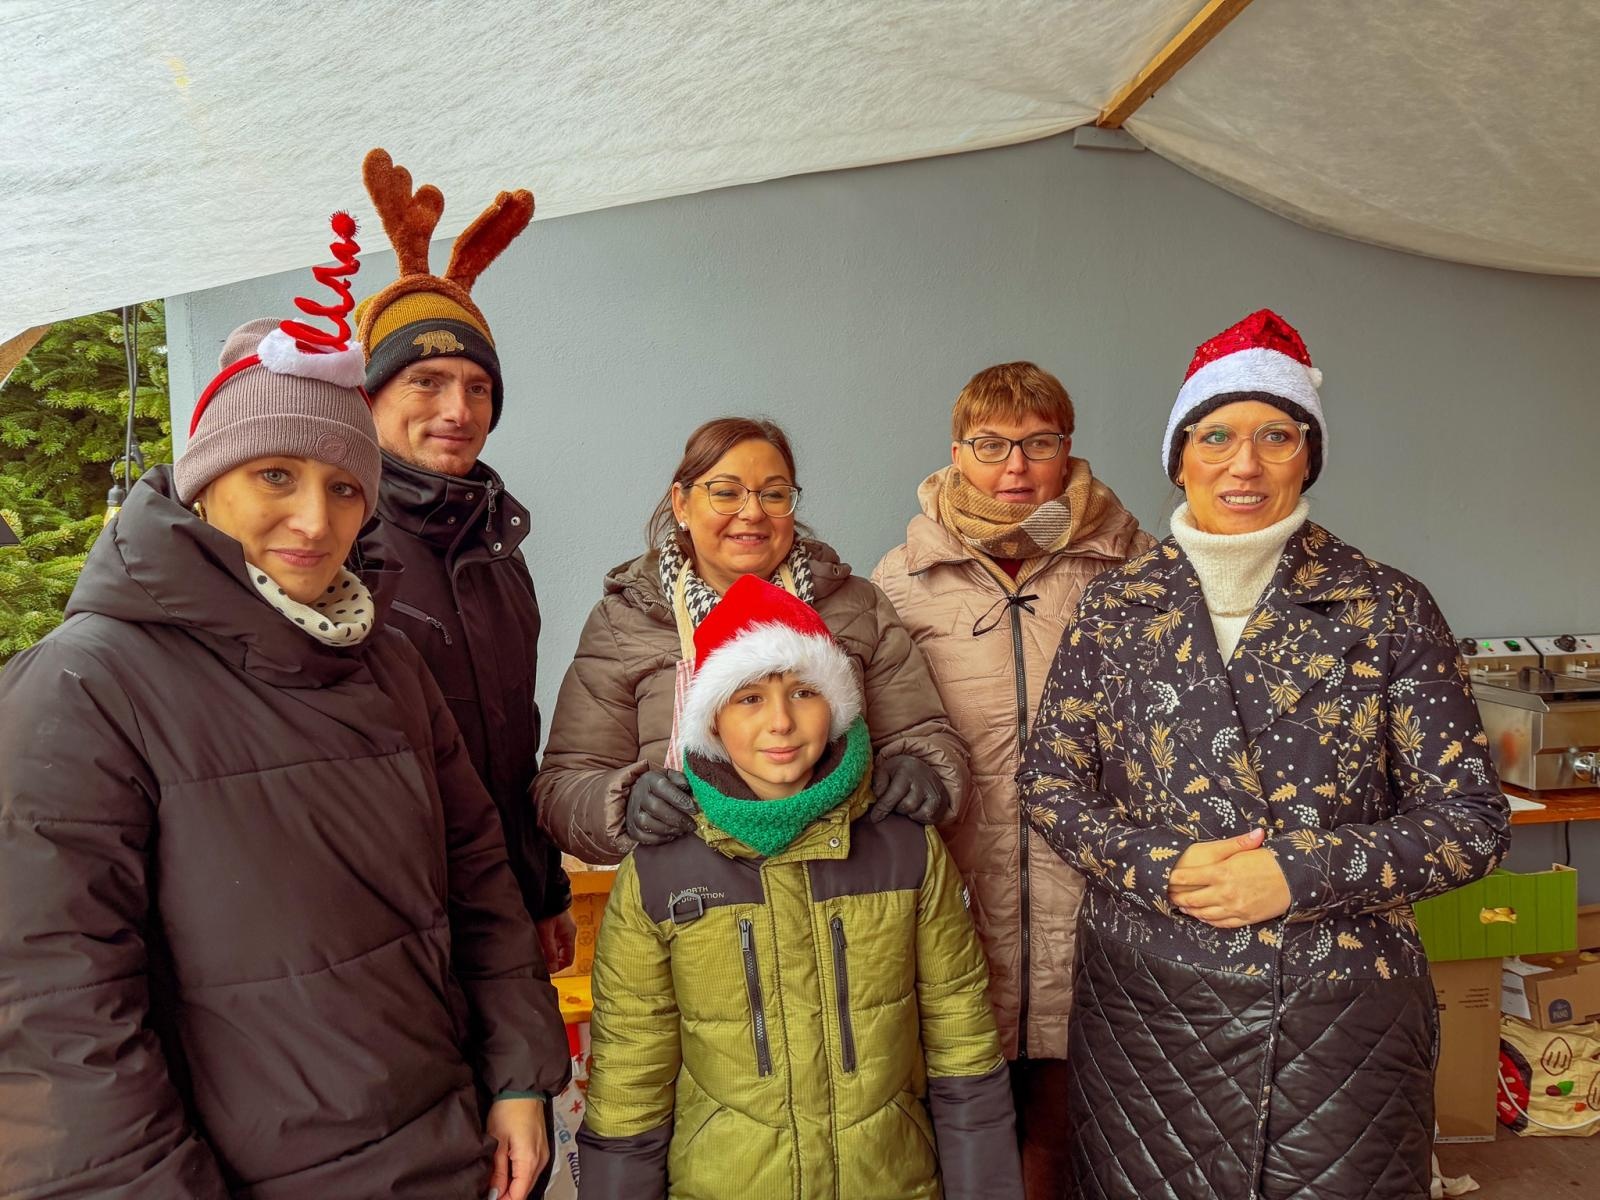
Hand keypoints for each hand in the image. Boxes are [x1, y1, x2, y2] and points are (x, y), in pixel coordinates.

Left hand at [485, 1097, 547, 1199]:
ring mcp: (542, 1155)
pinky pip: (530, 1170)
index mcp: (529, 1161)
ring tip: (494, 1184)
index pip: (518, 1195)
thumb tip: (495, 1193)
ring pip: (527, 1181)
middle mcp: (540, 1161)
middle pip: (524, 1190)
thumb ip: (497, 1172)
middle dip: (507, 1195)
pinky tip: (506, 1172)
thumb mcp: (497, 1143)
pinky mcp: (541, 1149)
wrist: (523, 1090)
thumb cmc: (509, 1110)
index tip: (490, 1199)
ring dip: (512, 1186)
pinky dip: (518, 1175)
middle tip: (489, 1193)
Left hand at [535, 910, 576, 973]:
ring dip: (546, 951)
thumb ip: (549, 951)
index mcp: (569, 935)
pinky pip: (551, 940)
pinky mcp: (555, 924)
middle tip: (538, 960)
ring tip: (536, 950)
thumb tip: (553, 968)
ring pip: (555, 947)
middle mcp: (567, 933)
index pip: (569, 959)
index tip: (547, 969)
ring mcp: (561, 928)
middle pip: (561, 954)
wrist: (545, 892)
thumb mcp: (546, 933)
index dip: (559, 966)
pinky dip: (545, 944)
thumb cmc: (546, 910)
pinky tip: (536, 942)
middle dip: (550, 959)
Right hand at [626, 769, 696, 843]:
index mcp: (650, 779)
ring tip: (683, 830)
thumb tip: (690, 790)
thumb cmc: (661, 786)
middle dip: (678, 818)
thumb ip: (682, 780)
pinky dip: (660, 839)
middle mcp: (638, 795)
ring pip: (648, 824)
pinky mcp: (632, 828)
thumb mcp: (671, 777)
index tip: (695, 809)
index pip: (663, 787)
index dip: (680, 799)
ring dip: (669, 830)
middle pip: (656, 808)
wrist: (639, 795)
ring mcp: (633, 813)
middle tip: (692, 824)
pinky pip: (644, 837)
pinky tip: (672, 835)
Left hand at [870, 755, 950, 824]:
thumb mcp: (885, 769)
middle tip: (895, 802)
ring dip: (908, 813)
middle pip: (906, 806)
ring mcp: (935, 792)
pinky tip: (916, 808)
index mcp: (907, 770)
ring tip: (906, 803)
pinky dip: (919, 816)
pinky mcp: (942, 802)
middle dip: (897, 808)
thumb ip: (878, 782)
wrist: (923, 768)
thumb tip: (878, 796)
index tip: (874, 817)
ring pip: (918, 814)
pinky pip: (928, 818)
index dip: (882, 809)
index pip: (893, 795)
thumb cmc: (900, 771)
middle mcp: (924, 780)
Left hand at [1166, 827, 1291, 927]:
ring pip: (1204, 913)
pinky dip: (1208, 920)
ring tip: (1183, 907)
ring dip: (1191, 911)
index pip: (1187, 877)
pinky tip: (1203, 916)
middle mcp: (1224, 892)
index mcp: (1220, 872)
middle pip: (1192, 899)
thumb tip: (1218, 833)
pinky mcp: (1244, 917)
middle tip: (1169, 896)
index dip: (1173, 878)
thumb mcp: (1245, 850)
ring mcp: (1234, 907)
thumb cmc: (1268, 861)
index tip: (1165, 877)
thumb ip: (1233, 843)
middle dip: (1178, 898)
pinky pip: (1221, 922)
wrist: (1293, 879)